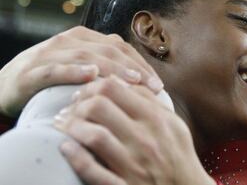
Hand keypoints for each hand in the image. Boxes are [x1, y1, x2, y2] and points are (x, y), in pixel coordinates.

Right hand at [0, 26, 162, 116]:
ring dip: (113, 69)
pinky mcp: (33, 70)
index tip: (159, 84)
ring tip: (132, 81)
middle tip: (153, 87)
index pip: (121, 48)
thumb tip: (142, 84)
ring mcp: (52, 53)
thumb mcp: (82, 69)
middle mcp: (71, 41)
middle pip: (109, 50)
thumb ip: (106, 69)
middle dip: (134, 68)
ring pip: (88, 57)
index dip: (142, 64)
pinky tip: (91, 76)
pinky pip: (56, 69)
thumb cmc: (54, 81)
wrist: (8, 85)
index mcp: (86, 39)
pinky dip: (74, 71)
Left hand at [54, 76, 214, 184]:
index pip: (114, 88)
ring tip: (63, 124)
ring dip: (71, 126)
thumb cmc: (178, 153)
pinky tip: (65, 147)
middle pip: (99, 106)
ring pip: (93, 135)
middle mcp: (144, 139)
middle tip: (71, 107)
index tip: (86, 92)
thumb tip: (125, 82)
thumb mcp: (173, 123)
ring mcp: (133, 164)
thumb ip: (150, 102)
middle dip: (78, 103)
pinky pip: (92, 170)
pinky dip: (75, 157)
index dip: (92, 86)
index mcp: (155, 119)